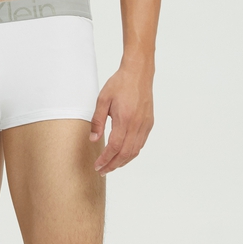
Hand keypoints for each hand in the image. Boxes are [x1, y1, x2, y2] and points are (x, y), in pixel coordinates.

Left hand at [88, 60, 153, 175]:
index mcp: (124, 119)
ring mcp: (144, 125)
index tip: (98, 166)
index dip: (106, 159)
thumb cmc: (120, 83)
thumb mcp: (103, 99)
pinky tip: (124, 153)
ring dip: (123, 161)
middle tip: (103, 170)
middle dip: (114, 165)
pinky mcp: (149, 123)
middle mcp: (137, 125)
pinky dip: (132, 152)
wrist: (138, 73)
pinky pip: (141, 143)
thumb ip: (98, 120)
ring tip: (112, 165)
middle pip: (126, 153)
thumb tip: (93, 139)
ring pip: (135, 150)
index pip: (115, 147)